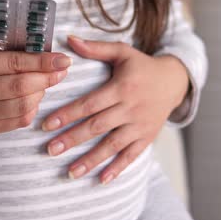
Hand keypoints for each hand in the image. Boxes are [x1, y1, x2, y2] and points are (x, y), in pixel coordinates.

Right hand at [0, 46, 71, 138]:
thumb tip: (37, 48)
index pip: (14, 63)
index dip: (43, 61)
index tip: (63, 59)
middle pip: (21, 86)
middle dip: (47, 78)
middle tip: (61, 72)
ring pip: (22, 106)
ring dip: (41, 94)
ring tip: (45, 84)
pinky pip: (16, 122)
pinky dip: (31, 110)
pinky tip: (32, 100)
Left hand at [42, 36, 188, 184]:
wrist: (174, 81)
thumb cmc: (141, 66)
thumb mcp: (122, 52)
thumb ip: (95, 48)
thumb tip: (68, 39)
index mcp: (122, 87)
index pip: (90, 103)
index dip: (68, 114)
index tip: (46, 125)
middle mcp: (131, 108)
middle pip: (98, 126)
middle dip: (73, 139)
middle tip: (50, 150)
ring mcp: (140, 125)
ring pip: (113, 145)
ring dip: (91, 160)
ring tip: (70, 173)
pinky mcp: (147, 137)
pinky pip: (132, 155)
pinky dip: (117, 168)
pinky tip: (101, 180)